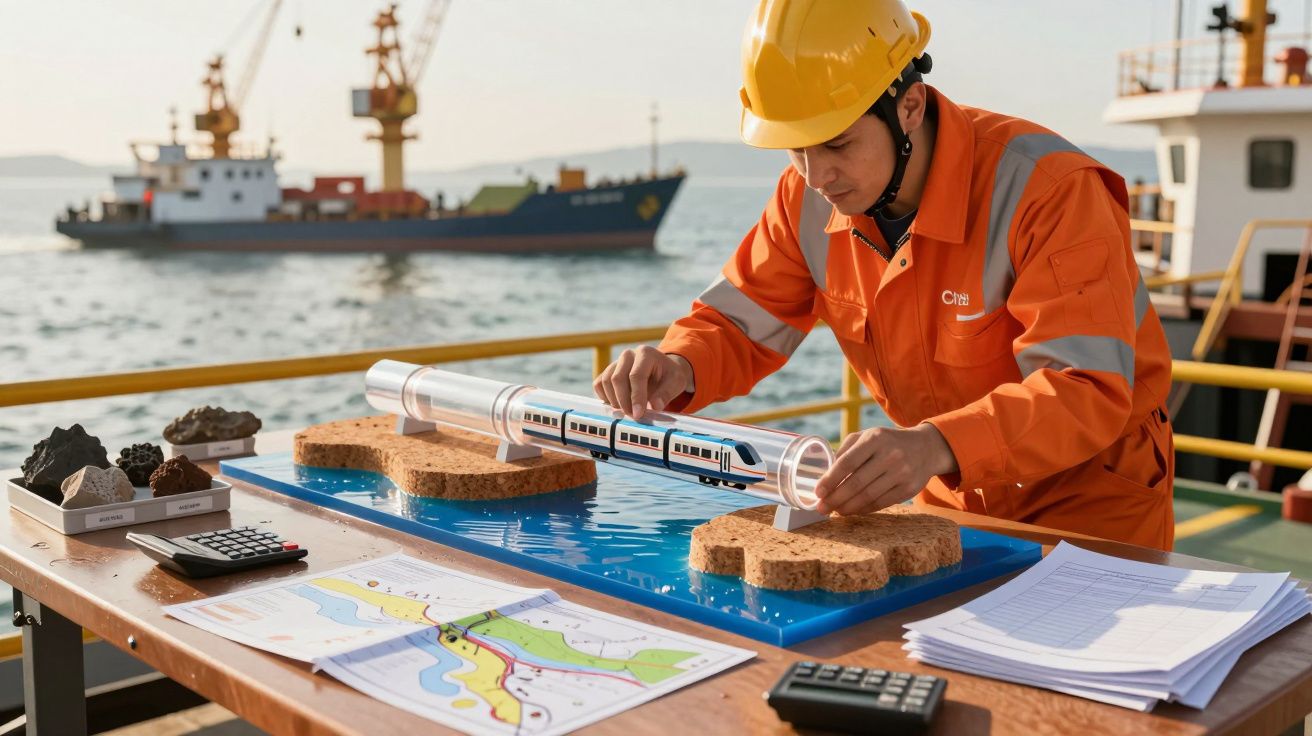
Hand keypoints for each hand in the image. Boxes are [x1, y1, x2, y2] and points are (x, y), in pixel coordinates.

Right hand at [593, 346, 692, 419]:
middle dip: (624, 401)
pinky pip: (599, 384)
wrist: (663, 369)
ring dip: (614, 400)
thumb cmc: (669, 376)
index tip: (638, 414)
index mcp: (646, 353)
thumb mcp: (676, 382)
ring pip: (606, 381)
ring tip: (627, 412)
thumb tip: (655, 406)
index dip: (636, 397)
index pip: (636, 375)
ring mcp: (616, 362)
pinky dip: (604, 397)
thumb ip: (666, 393)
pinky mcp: (608, 371)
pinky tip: (617, 406)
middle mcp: (628, 355)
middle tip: (633, 416)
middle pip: (617, 378)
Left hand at [814, 424, 956, 514]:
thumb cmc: (887, 442)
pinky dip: (863, 509)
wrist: (926, 448)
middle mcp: (890, 455)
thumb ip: (846, 451)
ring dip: (848, 507)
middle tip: (822, 507)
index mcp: (875, 438)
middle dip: (835, 498)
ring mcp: (901, 473)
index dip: (830, 479)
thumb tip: (825, 474)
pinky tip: (852, 510)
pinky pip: (881, 503)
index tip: (818, 492)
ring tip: (835, 510)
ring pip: (868, 496)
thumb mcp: (867, 436)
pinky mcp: (909, 489)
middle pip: (856, 483)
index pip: (847, 462)